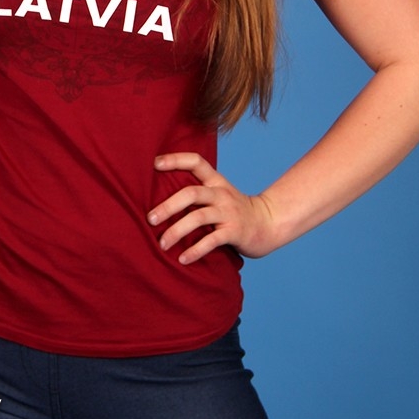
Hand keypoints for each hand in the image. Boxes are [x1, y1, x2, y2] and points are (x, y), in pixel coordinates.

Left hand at [147, 153, 277, 262]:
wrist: (268, 224)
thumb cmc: (234, 211)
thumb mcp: (219, 194)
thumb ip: (198, 193)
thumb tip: (160, 198)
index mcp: (216, 182)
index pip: (196, 162)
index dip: (176, 159)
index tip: (154, 163)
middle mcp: (221, 194)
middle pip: (191, 193)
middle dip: (168, 206)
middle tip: (150, 219)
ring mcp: (228, 212)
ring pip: (198, 218)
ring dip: (177, 231)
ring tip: (162, 244)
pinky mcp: (235, 232)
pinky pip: (212, 241)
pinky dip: (195, 250)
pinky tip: (183, 259)